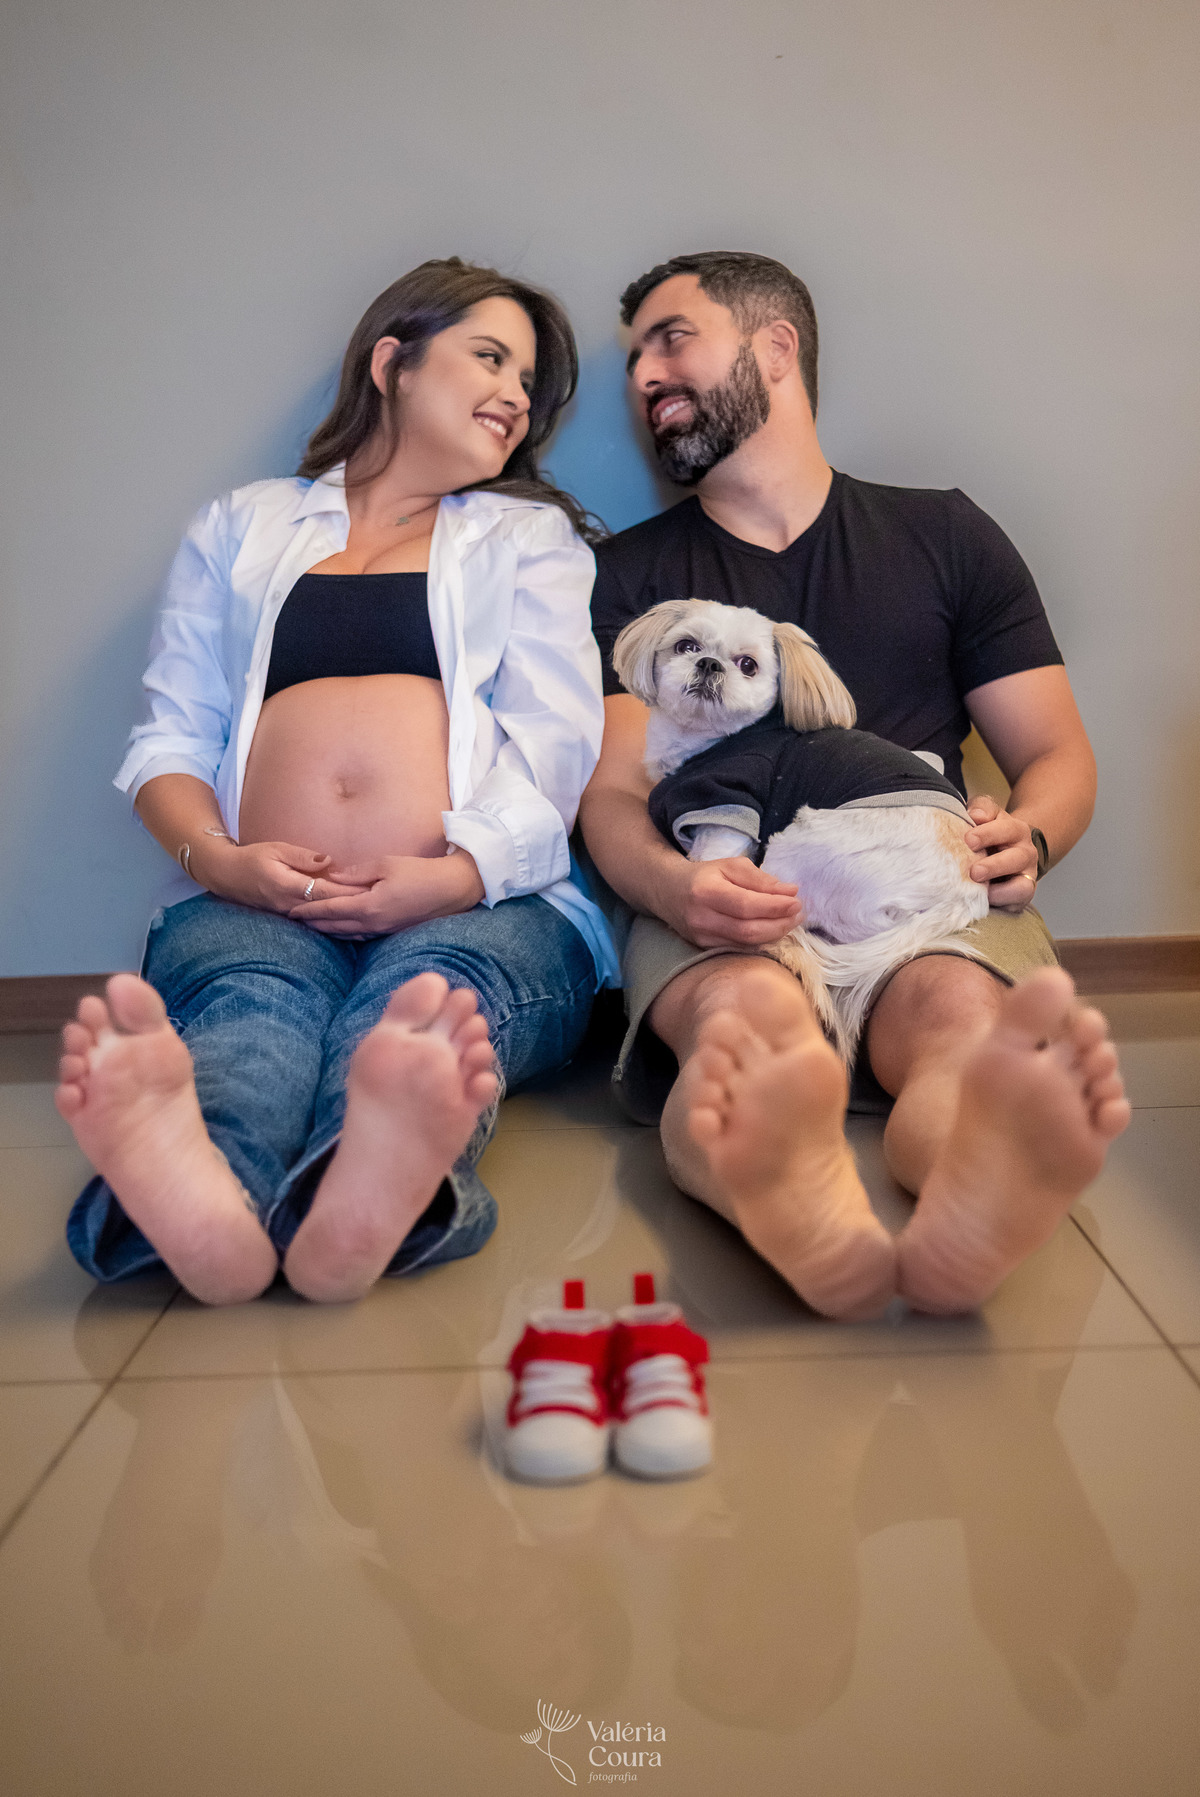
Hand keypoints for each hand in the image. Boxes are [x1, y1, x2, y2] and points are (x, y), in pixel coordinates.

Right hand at [198, 838, 368, 914]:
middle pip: (326, 910)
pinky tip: (348, 927)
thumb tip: (328, 860)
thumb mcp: (275, 849)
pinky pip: (313, 922)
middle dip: (351, 910)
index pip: (323, 892)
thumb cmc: (251, 857)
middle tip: (378, 908)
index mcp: (287, 886)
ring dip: (343, 921)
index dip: (346, 893)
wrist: (226, 876)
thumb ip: (302, 856)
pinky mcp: (287, 917)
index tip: (368, 891)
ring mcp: (287, 914)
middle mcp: (288, 905)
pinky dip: (331, 923)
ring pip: (321, 921)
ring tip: (371, 923)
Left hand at [292, 852, 485, 936]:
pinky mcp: (392, 932)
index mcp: (369, 906)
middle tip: (293, 920)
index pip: (330, 910)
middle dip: (313, 923)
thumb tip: (332, 877)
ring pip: (347, 934)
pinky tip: (340, 929)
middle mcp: (374, 923)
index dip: (309, 910)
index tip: (291, 910)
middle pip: (335, 926)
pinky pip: (362, 935)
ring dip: (328, 930)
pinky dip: (346, 933)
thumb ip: (356, 872)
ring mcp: (383, 931)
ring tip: (312, 926)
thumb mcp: (386, 864)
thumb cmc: (420, 873)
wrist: (451, 890)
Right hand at [660, 855, 802, 949]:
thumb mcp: (731, 866)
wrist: (668, 891)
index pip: (746, 905)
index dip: (775, 906)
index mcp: (706, 892)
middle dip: (780, 924)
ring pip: (746, 943)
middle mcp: (701, 918)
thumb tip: (791, 891)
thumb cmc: (704, 876)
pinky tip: (773, 930)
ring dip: (774, 934)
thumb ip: (761, 879)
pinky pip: (739, 948)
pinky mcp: (705, 948)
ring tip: (791, 922)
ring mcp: (702, 937)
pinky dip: (761, 941)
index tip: (797, 901)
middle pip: (748, 930)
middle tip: (799, 914)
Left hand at [965, 797, 1039, 910]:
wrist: (1006, 852)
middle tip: (974, 872)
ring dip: (1002, 891)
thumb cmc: (988, 834)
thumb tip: (976, 815)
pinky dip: (1003, 904)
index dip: (988, 834)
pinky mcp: (1021, 897)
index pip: (1006, 828)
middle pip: (1016, 859)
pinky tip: (986, 902)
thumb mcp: (986, 815)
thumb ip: (982, 808)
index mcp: (1016, 830)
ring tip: (984, 892)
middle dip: (994, 866)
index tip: (968, 840)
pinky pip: (1016, 904)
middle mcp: (1025, 854)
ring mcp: (1026, 877)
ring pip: (1022, 886)